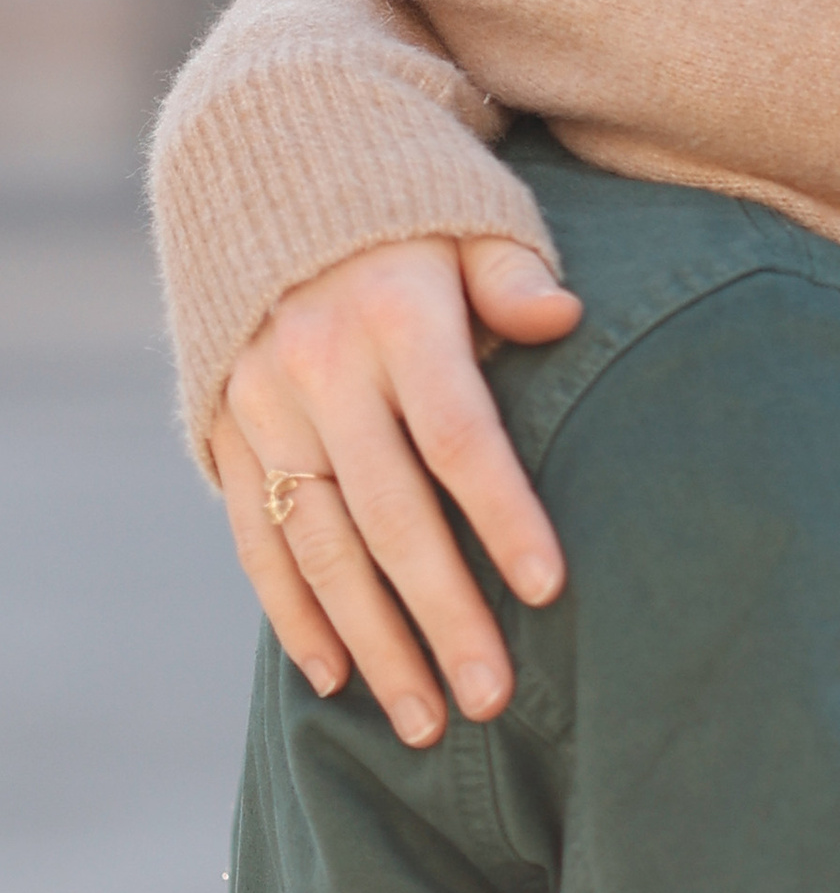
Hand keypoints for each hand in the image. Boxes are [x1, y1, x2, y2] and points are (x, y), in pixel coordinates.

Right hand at [211, 235, 580, 743]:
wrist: (268, 172)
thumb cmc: (412, 211)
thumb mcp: (472, 216)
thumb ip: (514, 274)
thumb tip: (561, 316)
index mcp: (394, 315)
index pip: (456, 435)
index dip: (502, 515)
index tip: (548, 592)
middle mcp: (320, 368)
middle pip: (389, 513)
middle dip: (443, 614)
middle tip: (493, 699)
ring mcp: (263, 406)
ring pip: (321, 545)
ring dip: (373, 641)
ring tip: (428, 720)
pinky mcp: (226, 433)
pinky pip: (257, 540)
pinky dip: (294, 613)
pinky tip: (337, 679)